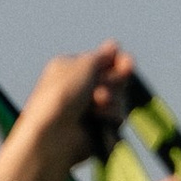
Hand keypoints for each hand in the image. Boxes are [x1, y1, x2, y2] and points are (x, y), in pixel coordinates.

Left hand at [22, 43, 138, 168]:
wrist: (53, 135)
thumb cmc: (61, 96)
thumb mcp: (82, 66)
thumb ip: (101, 57)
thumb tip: (114, 45)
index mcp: (71, 69)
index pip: (103, 61)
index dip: (117, 62)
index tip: (127, 62)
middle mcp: (81, 88)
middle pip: (116, 79)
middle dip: (115, 81)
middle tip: (104, 86)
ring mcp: (90, 108)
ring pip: (120, 98)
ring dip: (113, 99)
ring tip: (97, 103)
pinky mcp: (99, 127)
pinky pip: (118, 117)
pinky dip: (111, 116)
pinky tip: (99, 118)